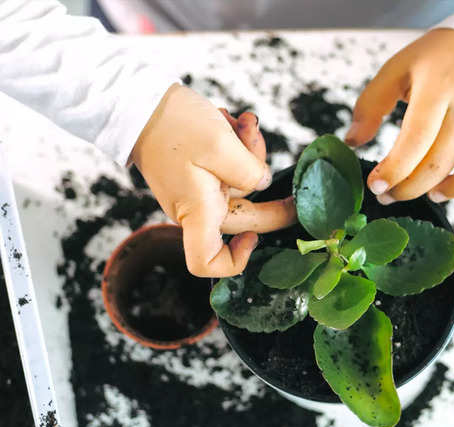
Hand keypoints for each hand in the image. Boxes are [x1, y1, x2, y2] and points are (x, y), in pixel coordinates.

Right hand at [130, 83, 295, 276]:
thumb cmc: (174, 125)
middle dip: (263, 182)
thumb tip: (264, 183)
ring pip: (241, 183)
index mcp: (197, 211)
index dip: (235, 261)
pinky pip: (228, 167)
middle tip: (278, 162)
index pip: (207, 263)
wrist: (138, 100)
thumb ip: (250, 172)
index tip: (254, 237)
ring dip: (250, 152)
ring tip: (244, 124)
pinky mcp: (197, 172)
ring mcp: (197, 190)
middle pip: (244, 215)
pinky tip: (234, 122)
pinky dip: (237, 146)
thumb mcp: (220, 145)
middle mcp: (196, 208)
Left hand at [345, 28, 453, 203]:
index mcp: (439, 86)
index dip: (394, 170)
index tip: (376, 186)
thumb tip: (353, 142)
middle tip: (390, 194)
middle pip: (442, 161)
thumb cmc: (435, 61)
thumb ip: (370, 104)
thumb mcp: (397, 68)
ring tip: (434, 193)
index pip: (415, 140)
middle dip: (410, 187)